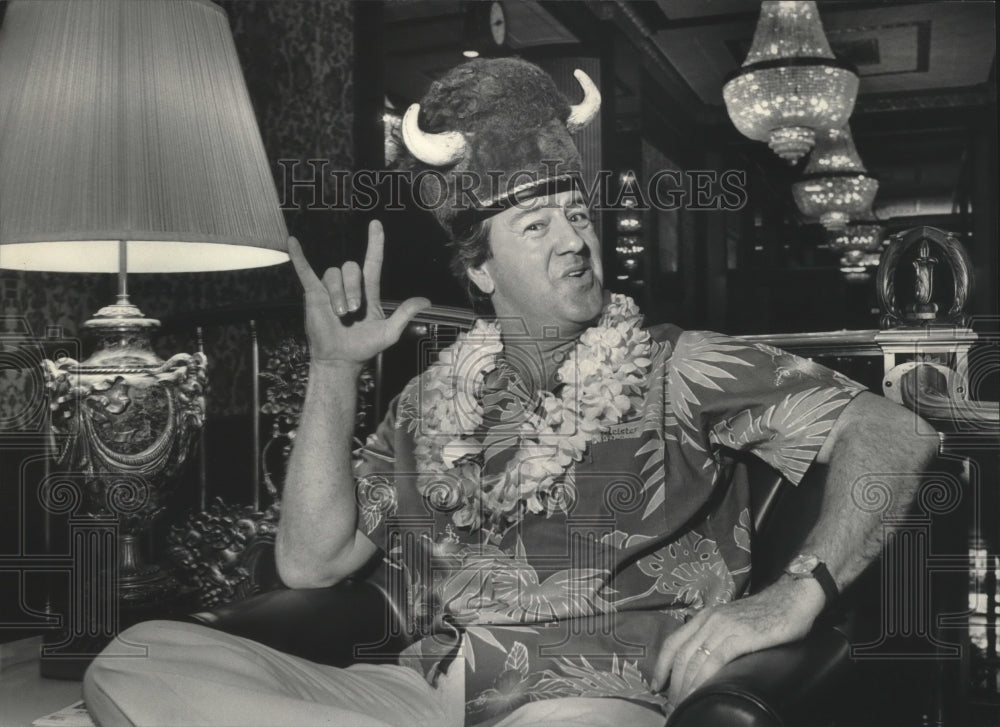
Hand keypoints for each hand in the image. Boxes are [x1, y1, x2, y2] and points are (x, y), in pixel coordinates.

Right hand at [287, 221, 430, 366]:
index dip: (375, 243)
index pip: (373, 261)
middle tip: (352, 312)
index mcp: (368, 292)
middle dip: (352, 289)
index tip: (376, 225)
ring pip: (333, 273)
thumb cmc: (364, 347)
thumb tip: (426, 301)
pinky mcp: (313, 294)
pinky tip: (293, 242)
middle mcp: (349, 286)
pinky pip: (305, 271)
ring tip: (339, 314)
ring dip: (337, 293)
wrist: (340, 359)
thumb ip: (405, 314)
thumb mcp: (389, 332)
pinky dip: (299, 257)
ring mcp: (330, 289)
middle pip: (351, 268)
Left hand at [651, 576, 824, 705]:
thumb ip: (718, 637)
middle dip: (673, 684)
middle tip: (672, 705)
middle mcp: (709, 620)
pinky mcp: (741, 636)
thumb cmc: (766, 615)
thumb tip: (706, 663)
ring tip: (684, 705)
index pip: (673, 642)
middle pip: (681, 655)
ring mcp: (724, 627)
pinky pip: (715, 659)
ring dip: (686, 686)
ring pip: (695, 660)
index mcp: (705, 616)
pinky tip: (701, 693)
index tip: (657, 685)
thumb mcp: (733, 622)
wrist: (792, 598)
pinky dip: (704, 679)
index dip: (661, 666)